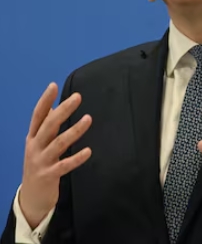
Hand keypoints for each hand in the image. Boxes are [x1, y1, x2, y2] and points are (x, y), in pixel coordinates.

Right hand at [19, 83, 91, 228]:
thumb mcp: (38, 145)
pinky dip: (77, 158)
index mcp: (32, 138)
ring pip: (58, 143)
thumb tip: (55, 107)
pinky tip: (89, 151)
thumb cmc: (39, 165)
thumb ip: (46, 127)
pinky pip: (64, 165)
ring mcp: (40, 162)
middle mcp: (34, 147)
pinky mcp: (48, 175)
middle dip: (63, 110)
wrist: (31, 197)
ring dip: (74, 130)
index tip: (53, 85)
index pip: (37, 116)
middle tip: (77, 97)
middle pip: (48, 125)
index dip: (45, 101)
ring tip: (88, 118)